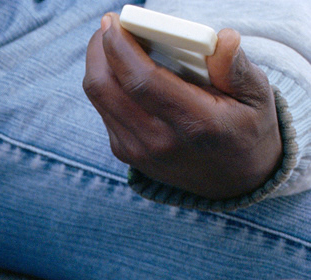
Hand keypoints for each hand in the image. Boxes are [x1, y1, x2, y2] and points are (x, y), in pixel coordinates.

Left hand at [84, 16, 282, 198]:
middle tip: (107, 25)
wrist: (234, 180)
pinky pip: (105, 111)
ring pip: (100, 100)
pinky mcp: (126, 154)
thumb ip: (236, 67)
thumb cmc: (247, 127)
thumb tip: (223, 38)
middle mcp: (158, 141)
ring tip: (112, 41)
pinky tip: (119, 68)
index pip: (142, 82)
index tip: (113, 22)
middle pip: (108, 89)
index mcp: (194, 123)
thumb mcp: (256, 96)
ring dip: (99, 66)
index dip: (120, 49)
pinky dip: (107, 85)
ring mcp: (137, 151)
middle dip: (99, 51)